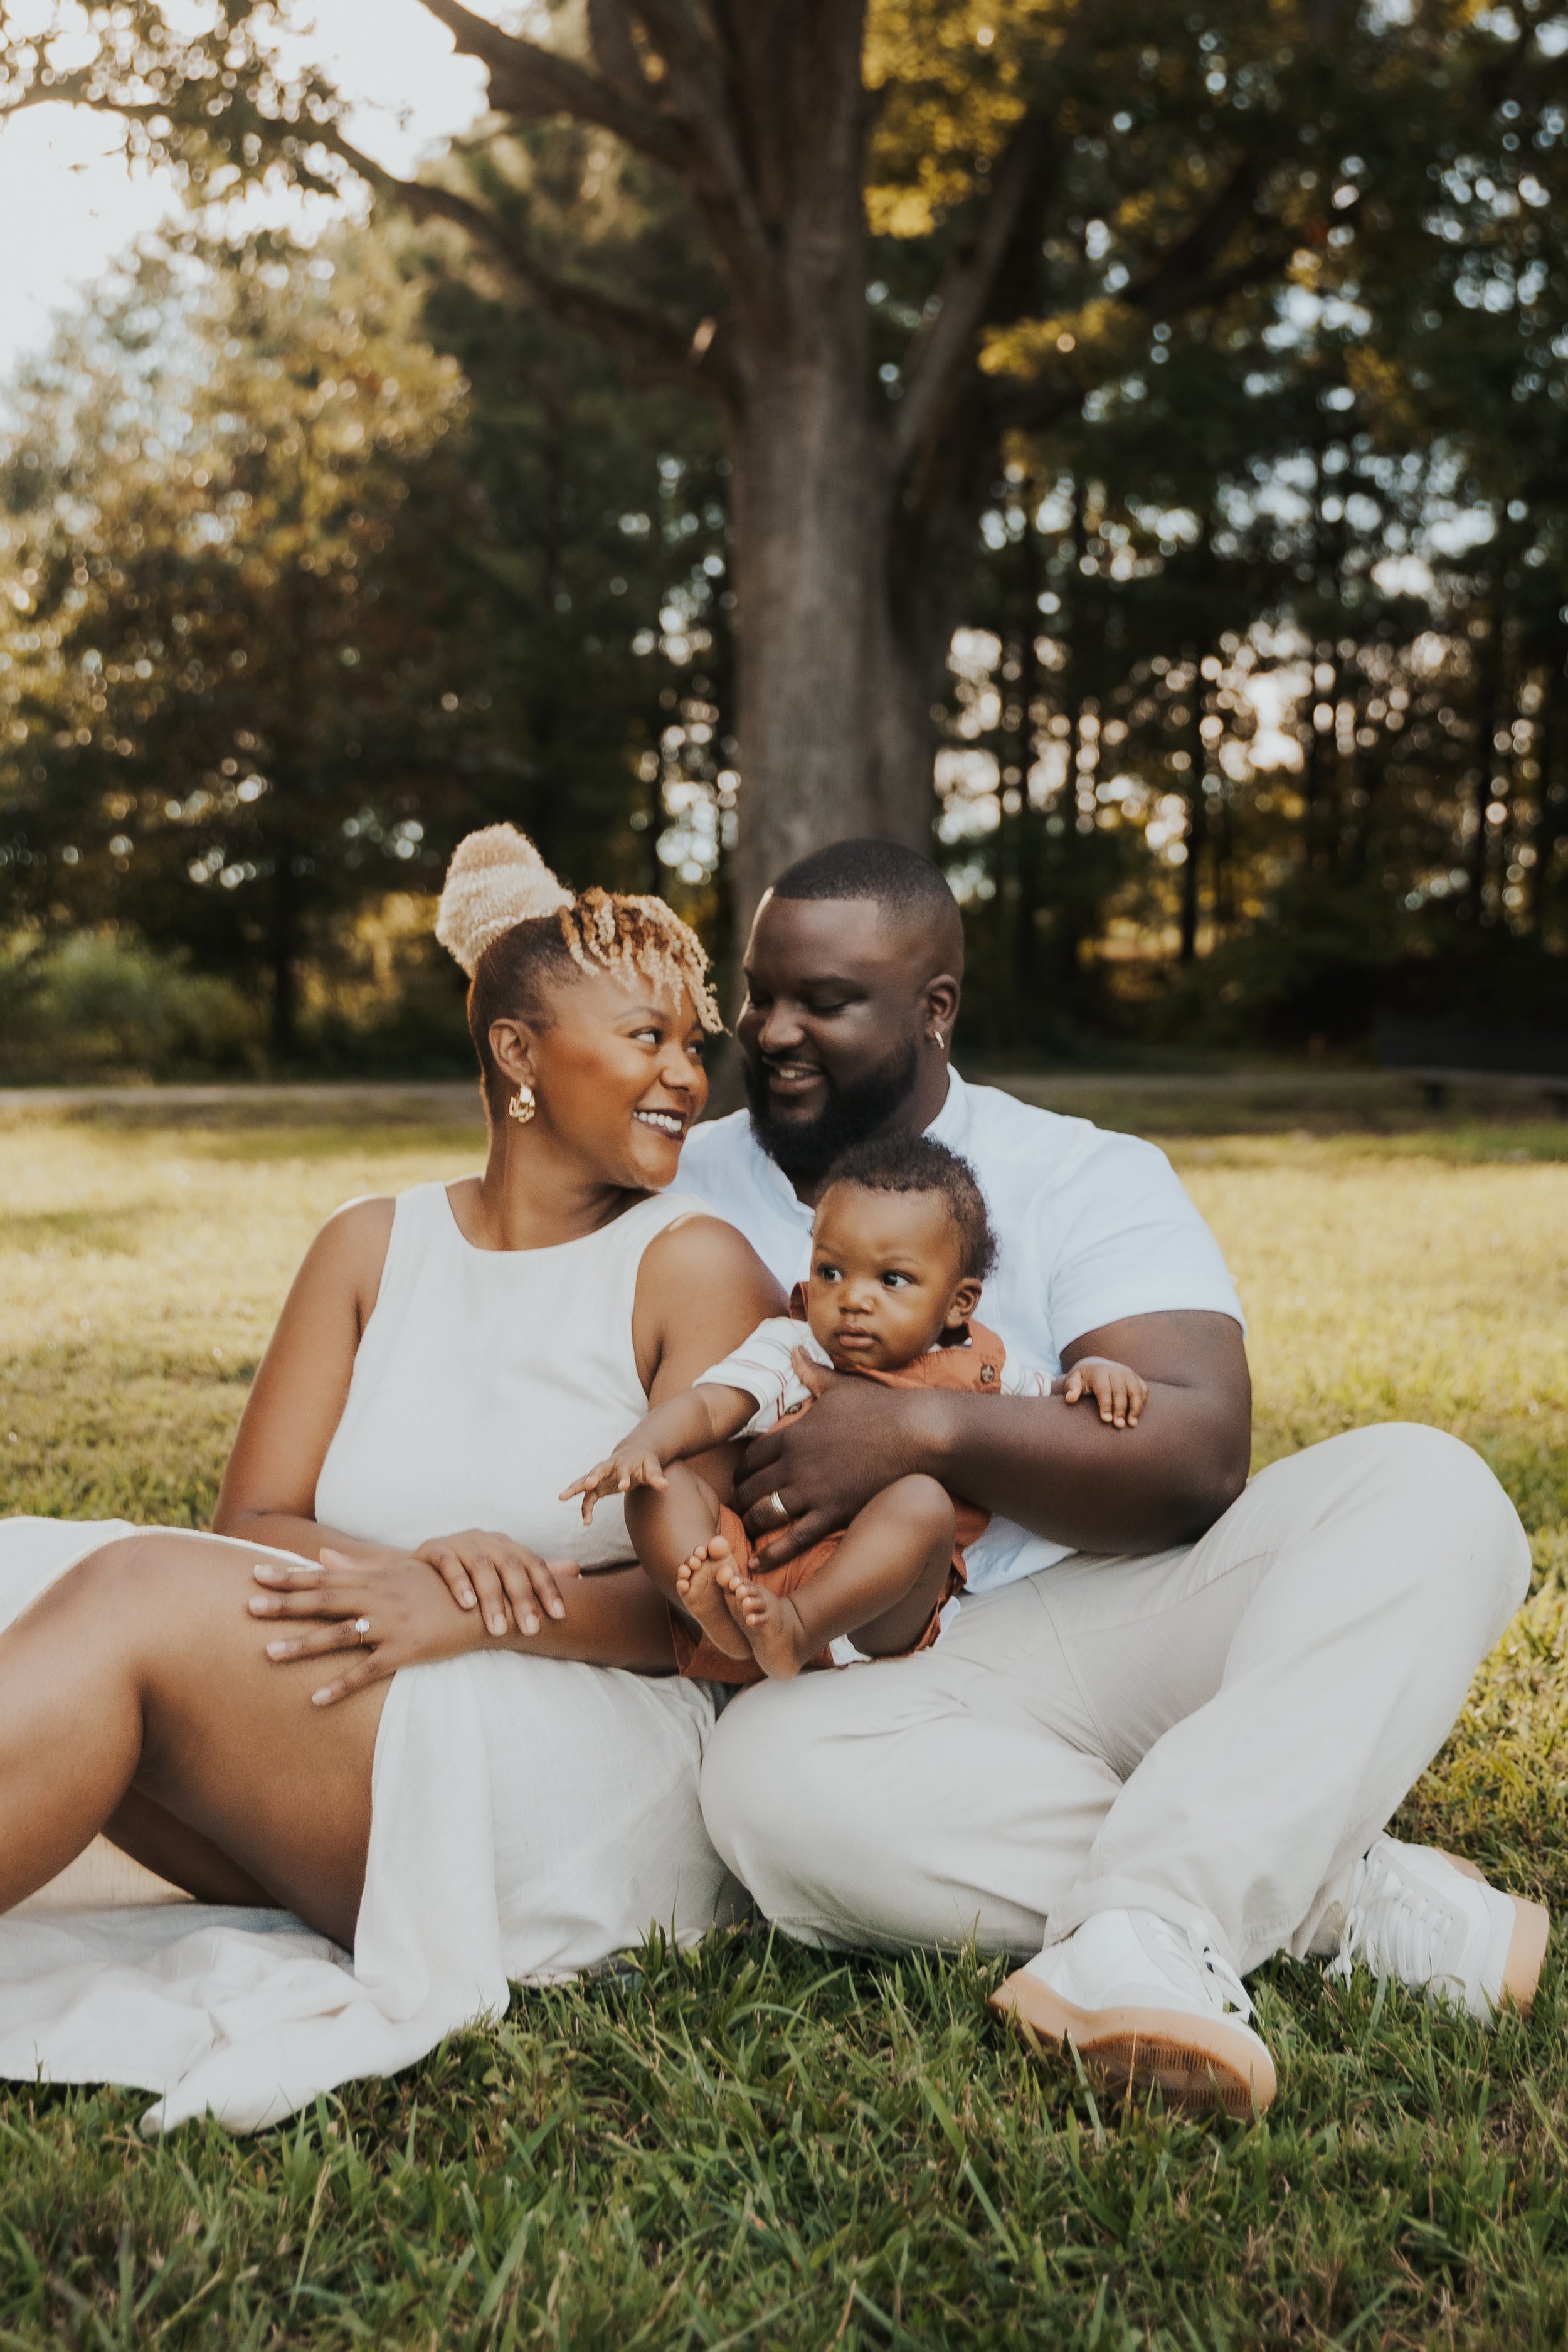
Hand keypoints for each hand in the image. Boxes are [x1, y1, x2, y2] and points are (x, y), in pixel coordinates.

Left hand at [247, 1551, 503, 1704]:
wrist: (485, 1604)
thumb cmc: (440, 1588)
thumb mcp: (397, 1572)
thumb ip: (357, 1567)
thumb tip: (322, 1556)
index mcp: (374, 1581)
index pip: (323, 1577)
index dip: (288, 1577)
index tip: (255, 1575)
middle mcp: (378, 1599)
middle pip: (323, 1601)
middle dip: (284, 1604)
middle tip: (247, 1607)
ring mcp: (391, 1625)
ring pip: (339, 1635)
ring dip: (303, 1644)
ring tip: (269, 1653)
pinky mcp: (406, 1650)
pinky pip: (368, 1671)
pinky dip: (341, 1685)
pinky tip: (316, 1699)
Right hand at [409, 1529, 574, 1635]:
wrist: (419, 1571)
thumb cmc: (468, 1578)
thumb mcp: (502, 1575)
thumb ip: (536, 1574)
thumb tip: (578, 1569)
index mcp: (506, 1545)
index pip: (533, 1564)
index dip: (548, 1588)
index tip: (559, 1616)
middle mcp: (486, 1539)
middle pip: (511, 1566)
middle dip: (522, 1600)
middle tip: (530, 1630)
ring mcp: (459, 1541)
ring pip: (482, 1566)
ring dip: (492, 1599)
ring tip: (497, 1629)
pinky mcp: (433, 1548)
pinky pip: (448, 1563)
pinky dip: (458, 1583)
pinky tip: (466, 1605)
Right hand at [559, 1443, 668, 1523]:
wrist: (634, 1455)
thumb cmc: (645, 1462)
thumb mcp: (653, 1467)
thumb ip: (657, 1477)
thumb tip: (664, 1485)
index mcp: (624, 1461)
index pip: (623, 1468)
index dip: (623, 1476)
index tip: (624, 1486)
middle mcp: (609, 1467)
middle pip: (598, 1470)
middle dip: (592, 1477)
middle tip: (587, 1485)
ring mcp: (601, 1476)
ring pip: (585, 1481)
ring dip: (574, 1489)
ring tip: (561, 1497)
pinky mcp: (598, 1486)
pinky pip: (588, 1498)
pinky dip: (586, 1508)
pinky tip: (586, 1522)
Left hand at [731, 1371, 941, 1566]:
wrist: (917, 1435)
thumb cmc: (881, 1408)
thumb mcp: (840, 1386)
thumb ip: (811, 1372)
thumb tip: (795, 1349)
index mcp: (794, 1434)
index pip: (751, 1456)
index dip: (741, 1471)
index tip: (739, 1481)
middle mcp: (795, 1463)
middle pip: (751, 1487)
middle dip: (740, 1500)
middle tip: (735, 1512)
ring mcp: (812, 1490)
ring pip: (765, 1514)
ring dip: (752, 1524)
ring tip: (747, 1534)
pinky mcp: (832, 1513)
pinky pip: (793, 1539)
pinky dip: (772, 1554)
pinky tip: (758, 1565)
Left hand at [1057, 1356, 1148, 1428]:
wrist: (1096, 1367)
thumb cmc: (1083, 1379)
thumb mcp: (1074, 1381)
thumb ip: (1072, 1388)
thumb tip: (1069, 1399)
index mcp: (1100, 1371)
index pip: (1104, 1389)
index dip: (1105, 1405)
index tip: (1106, 1420)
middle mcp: (1116, 1370)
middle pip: (1121, 1391)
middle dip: (1120, 1409)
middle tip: (1118, 1426)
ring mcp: (1129, 1373)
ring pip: (1136, 1391)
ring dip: (1135, 1408)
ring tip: (1131, 1424)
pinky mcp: (1137, 1378)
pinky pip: (1143, 1390)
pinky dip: (1142, 1403)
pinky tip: (1136, 1416)